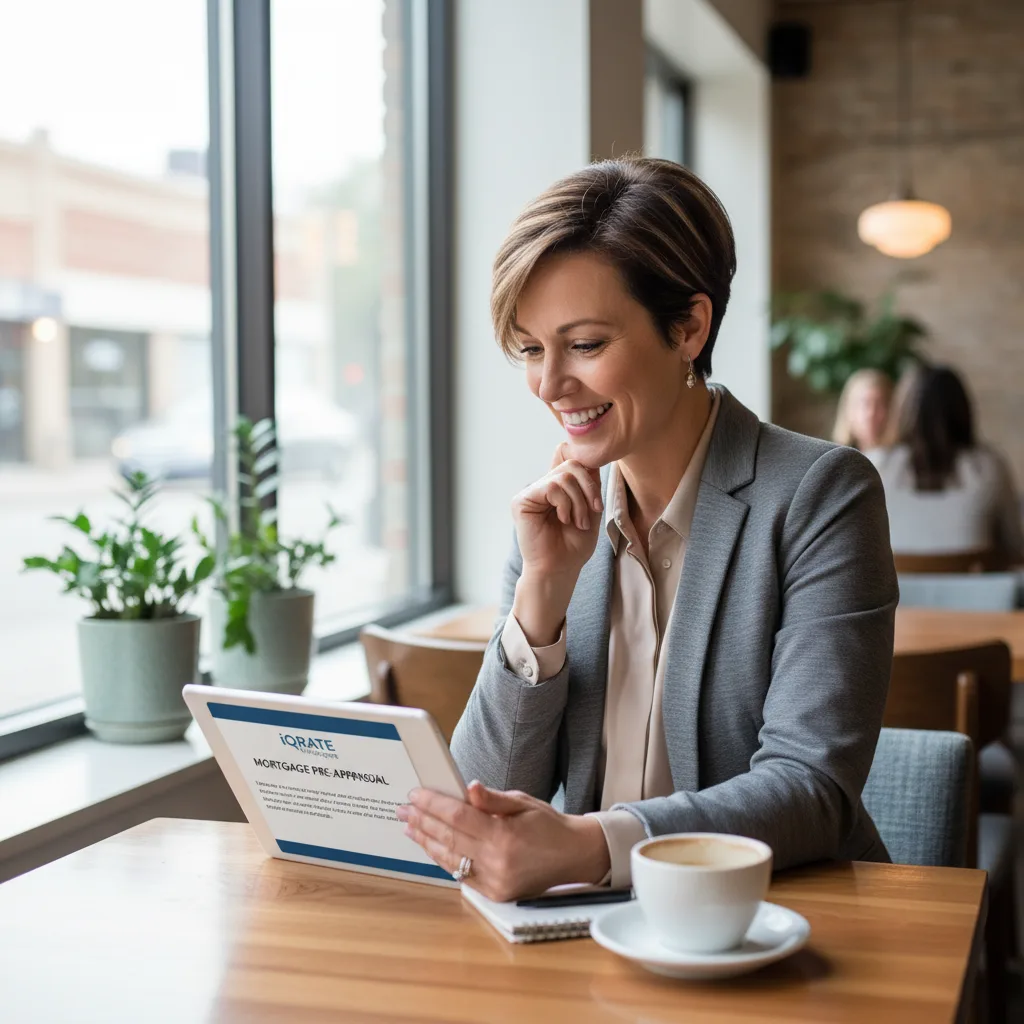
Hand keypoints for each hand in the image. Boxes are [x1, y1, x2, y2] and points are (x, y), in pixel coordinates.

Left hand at [397, 781, 610, 901]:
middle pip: (448, 837)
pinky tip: (432, 846)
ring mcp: (495, 881)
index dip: (433, 804)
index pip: (457, 816)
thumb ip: (492, 799)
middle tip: (403, 810)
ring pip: (450, 859)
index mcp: (503, 835)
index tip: (415, 794)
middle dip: (422, 821)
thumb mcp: (523, 802)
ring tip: (410, 827)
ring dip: (426, 842)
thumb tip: (469, 788)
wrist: (573, 855)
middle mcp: (497, 861)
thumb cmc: (548, 825)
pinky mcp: (495, 893)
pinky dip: (444, 859)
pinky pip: (461, 875)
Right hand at [509, 444, 602, 644]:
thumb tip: (592, 455)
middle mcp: (542, 486)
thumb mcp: (590, 509)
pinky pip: (552, 486)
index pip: (569, 456)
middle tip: (591, 512)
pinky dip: (565, 503)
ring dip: (579, 501)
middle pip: (571, 462)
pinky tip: (563, 519)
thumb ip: (589, 483)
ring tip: (577, 522)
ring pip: (563, 475)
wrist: (560, 569)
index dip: (586, 467)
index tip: (595, 497)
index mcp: (557, 487)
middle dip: (588, 488)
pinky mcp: (522, 500)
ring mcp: (531, 492)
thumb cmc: (574, 546)